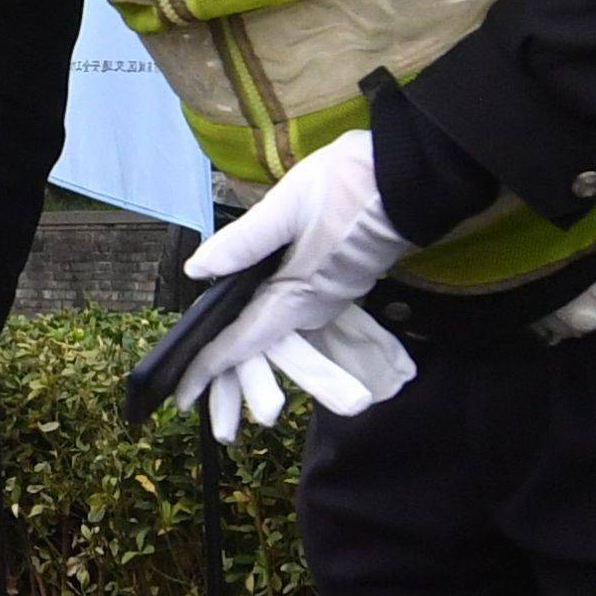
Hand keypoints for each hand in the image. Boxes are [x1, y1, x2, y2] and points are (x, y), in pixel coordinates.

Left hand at [173, 132, 421, 434]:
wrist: (413, 177)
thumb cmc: (350, 186)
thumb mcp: (288, 204)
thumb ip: (243, 241)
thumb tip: (198, 269)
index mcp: (296, 295)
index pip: (243, 343)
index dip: (209, 370)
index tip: (182, 399)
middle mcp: (314, 308)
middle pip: (264, 353)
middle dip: (235, 384)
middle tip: (209, 418)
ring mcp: (330, 298)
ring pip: (283, 340)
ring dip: (257, 366)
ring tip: (233, 390)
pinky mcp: (341, 284)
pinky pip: (298, 321)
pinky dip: (275, 335)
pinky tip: (261, 330)